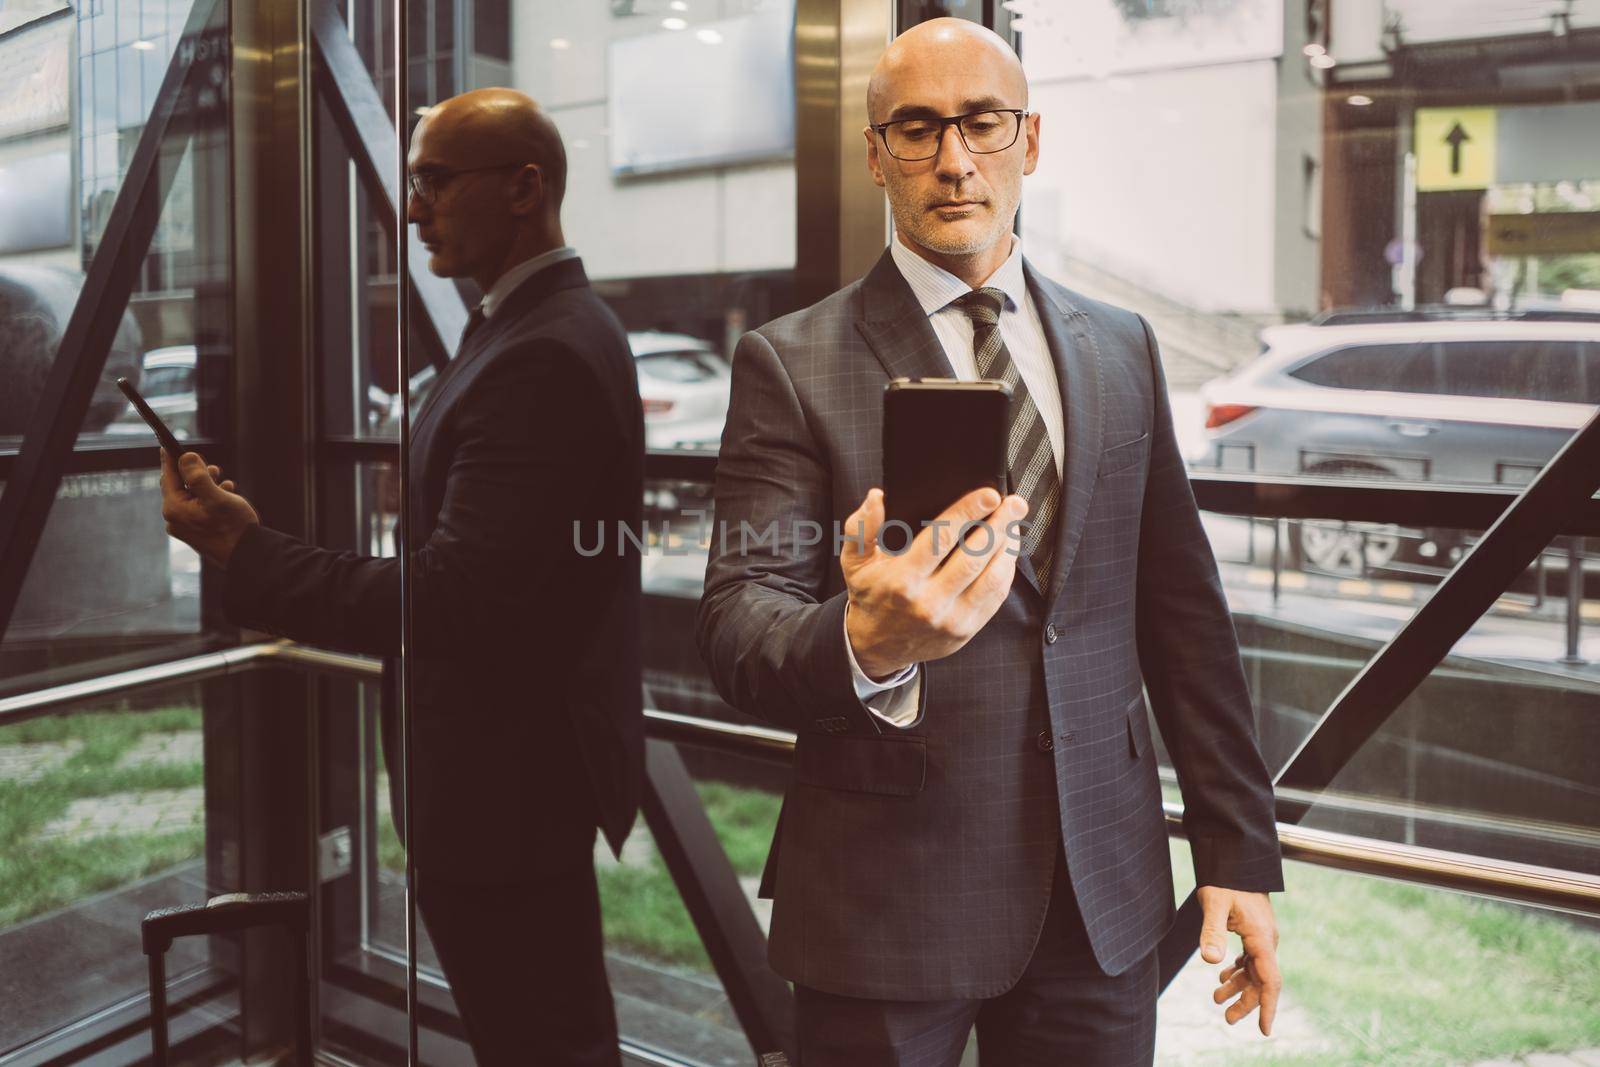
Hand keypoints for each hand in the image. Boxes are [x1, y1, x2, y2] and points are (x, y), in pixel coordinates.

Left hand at [159, 450, 258, 567]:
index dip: (171, 459)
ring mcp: (185, 527)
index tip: (168, 445)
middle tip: (212, 467)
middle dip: (195, 474)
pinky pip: (198, 508)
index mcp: (174, 509)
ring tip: (224, 482)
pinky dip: (210, 499)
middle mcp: (175, 519)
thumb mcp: (216, 496)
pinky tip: (226, 497)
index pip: (168, 477)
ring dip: (206, 486)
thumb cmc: (234, 527)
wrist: (248, 555)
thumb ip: (198, 475)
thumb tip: (186, 457)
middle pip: (179, 486)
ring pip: (191, 497)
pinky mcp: (196, 532)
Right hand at [841, 486, 1026, 679]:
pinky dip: (1006, 570)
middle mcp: (929, 601)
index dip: (968, 512)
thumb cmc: (871, 596)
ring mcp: (951, 619)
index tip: (988, 495)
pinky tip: (1007, 551)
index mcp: (902, 579)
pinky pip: (995, 597)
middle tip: (1014, 503)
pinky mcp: (966, 629)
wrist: (877, 646)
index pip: (942, 538)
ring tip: (1013, 523)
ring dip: (1008, 547)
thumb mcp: (855, 562)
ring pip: (992, 577)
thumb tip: (877, 497)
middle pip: (974, 556)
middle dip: (999, 525)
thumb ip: (860, 527)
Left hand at [1199, 886, 1280, 1034]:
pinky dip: (1236, 970)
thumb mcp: (1215, 904)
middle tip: (1226, 1018)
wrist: (1236, 860)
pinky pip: (1249, 959)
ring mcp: (1260, 936)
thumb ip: (1212, 932)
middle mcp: (1266, 941)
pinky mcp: (1253, 931)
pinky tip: (1222, 977)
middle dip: (1246, 1001)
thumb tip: (1210, 962)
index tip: (1264, 1030)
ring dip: (1237, 986)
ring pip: (1253, 970)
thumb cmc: (1226, 880)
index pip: (1269, 981)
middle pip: (1261, 980)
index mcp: (1262, 939)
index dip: (1266, 1006)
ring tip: (1216, 998)